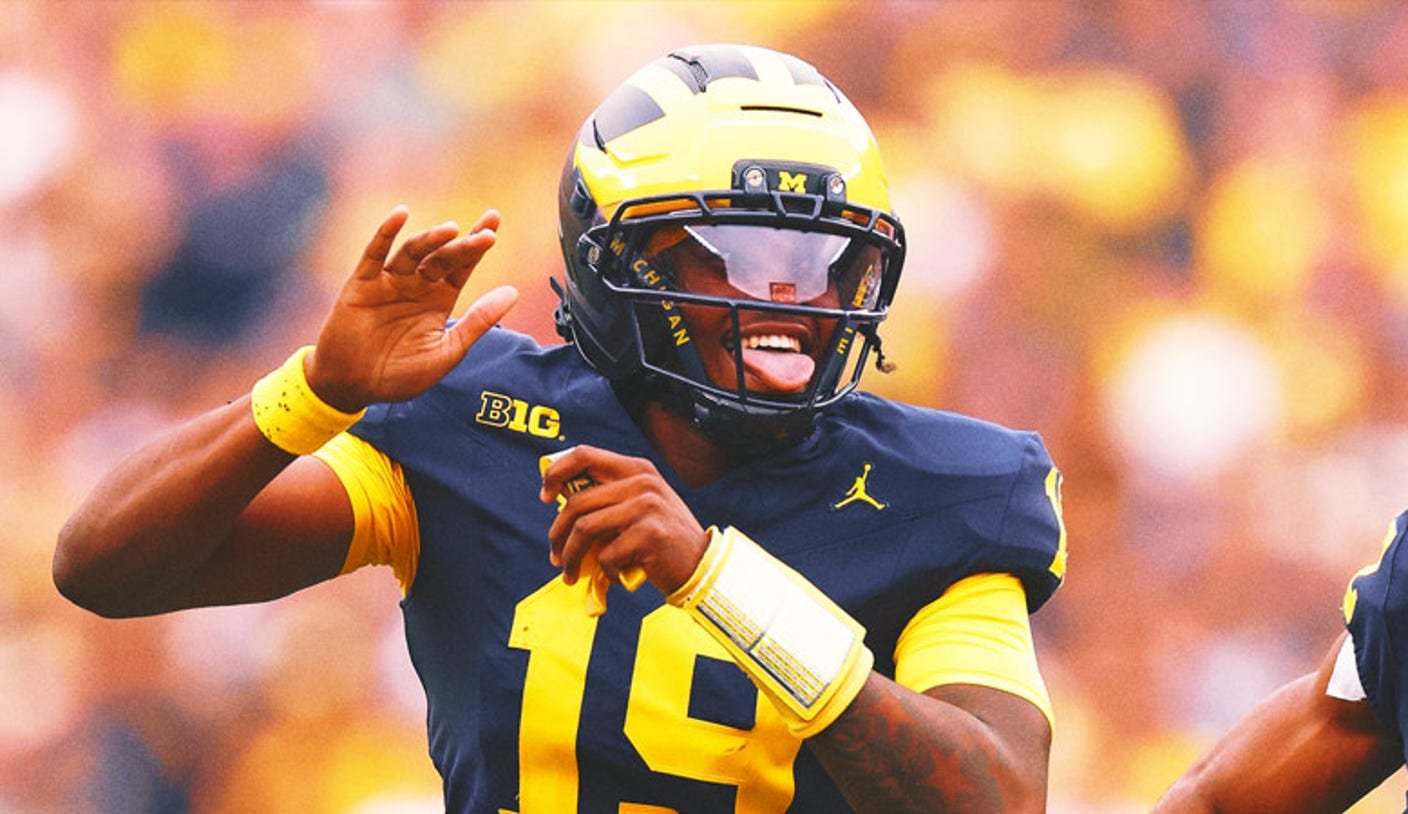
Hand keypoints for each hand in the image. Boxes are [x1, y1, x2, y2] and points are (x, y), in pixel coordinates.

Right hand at [305, 206, 518, 411]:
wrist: (354, 387)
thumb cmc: (400, 374)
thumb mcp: (447, 350)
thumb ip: (478, 321)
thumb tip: (513, 292)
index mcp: (439, 299)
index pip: (462, 266)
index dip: (477, 246)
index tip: (494, 226)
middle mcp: (416, 285)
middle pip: (443, 257)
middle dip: (464, 244)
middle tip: (486, 234)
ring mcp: (388, 282)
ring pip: (412, 253)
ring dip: (431, 240)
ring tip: (451, 230)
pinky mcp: (362, 284)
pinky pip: (374, 254)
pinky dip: (386, 233)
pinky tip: (400, 214)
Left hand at [541, 446, 708, 595]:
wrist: (700, 567)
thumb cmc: (663, 540)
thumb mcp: (640, 507)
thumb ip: (609, 498)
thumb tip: (560, 503)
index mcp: (637, 469)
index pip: (584, 455)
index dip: (556, 472)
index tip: (545, 496)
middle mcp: (642, 482)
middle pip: (577, 502)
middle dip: (557, 533)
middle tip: (554, 555)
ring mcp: (648, 506)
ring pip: (585, 529)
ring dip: (571, 556)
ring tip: (570, 574)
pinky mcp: (650, 534)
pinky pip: (606, 555)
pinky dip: (604, 571)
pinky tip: (614, 576)